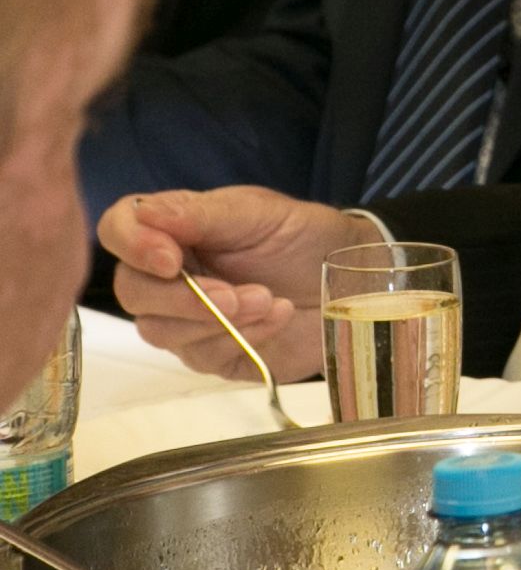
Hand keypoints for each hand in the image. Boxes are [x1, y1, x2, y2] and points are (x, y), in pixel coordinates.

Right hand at [97, 188, 354, 379]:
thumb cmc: (304, 236)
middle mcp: (168, 277)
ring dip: (217, 320)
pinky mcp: (214, 355)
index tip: (169, 259)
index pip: (117, 231)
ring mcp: (187, 320)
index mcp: (172, 231)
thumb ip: (201, 214)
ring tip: (269, 299)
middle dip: (182, 298)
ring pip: (161, 333)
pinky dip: (244, 337)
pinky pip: (204, 357)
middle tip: (236, 294)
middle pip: (132, 293)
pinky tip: (279, 315)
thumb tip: (142, 212)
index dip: (132, 245)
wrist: (354, 277)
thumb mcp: (259, 213)